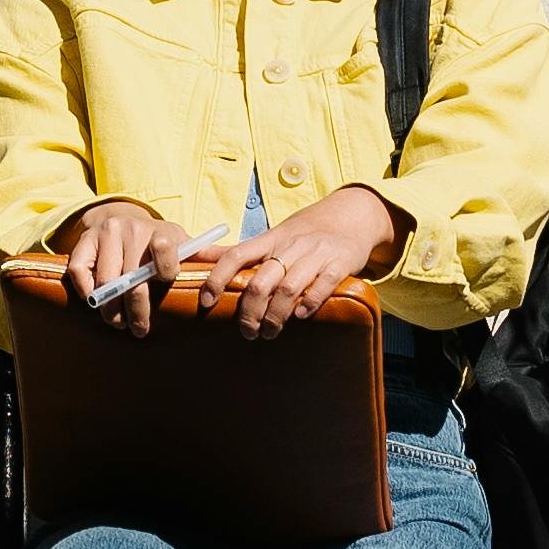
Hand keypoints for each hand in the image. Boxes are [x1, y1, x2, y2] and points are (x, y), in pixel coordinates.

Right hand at [48, 198, 192, 328]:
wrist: (120, 217)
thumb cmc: (156, 241)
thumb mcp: (182, 244)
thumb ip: (205, 256)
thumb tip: (238, 260)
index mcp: (160, 231)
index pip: (164, 249)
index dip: (164, 270)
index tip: (164, 286)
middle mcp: (131, 229)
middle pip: (132, 278)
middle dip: (136, 311)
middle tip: (139, 330)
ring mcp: (105, 234)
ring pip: (106, 280)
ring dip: (110, 309)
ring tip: (117, 322)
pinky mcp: (83, 241)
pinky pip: (79, 272)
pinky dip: (86, 291)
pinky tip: (95, 302)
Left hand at [186, 185, 404, 333]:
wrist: (352, 215)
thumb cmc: (304, 233)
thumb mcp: (272, 237)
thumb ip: (239, 251)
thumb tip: (196, 256)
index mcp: (269, 239)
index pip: (235, 255)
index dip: (217, 278)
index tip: (206, 301)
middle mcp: (290, 246)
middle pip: (260, 281)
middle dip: (249, 312)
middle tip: (247, 332)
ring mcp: (316, 254)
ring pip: (288, 288)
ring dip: (275, 316)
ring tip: (269, 332)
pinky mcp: (340, 263)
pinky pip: (323, 284)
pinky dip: (311, 302)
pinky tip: (300, 316)